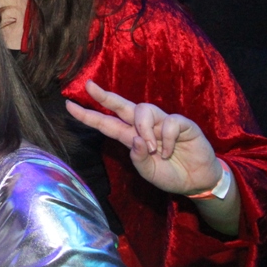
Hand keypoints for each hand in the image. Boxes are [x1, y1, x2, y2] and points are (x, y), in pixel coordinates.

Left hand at [65, 80, 222, 196]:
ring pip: (143, 110)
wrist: (198, 181)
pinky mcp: (181, 123)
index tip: (68, 105)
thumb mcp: (148, 172)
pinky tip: (169, 150)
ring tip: (153, 149)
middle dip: (105, 96)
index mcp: (131, 137)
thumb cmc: (170, 174)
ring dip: (145, 129)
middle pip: (121, 105)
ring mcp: (162, 122)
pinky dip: (167, 139)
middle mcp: (144, 126)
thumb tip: (135, 140)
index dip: (88, 115)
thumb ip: (138, 159)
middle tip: (89, 86)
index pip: (106, 123)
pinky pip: (169, 122)